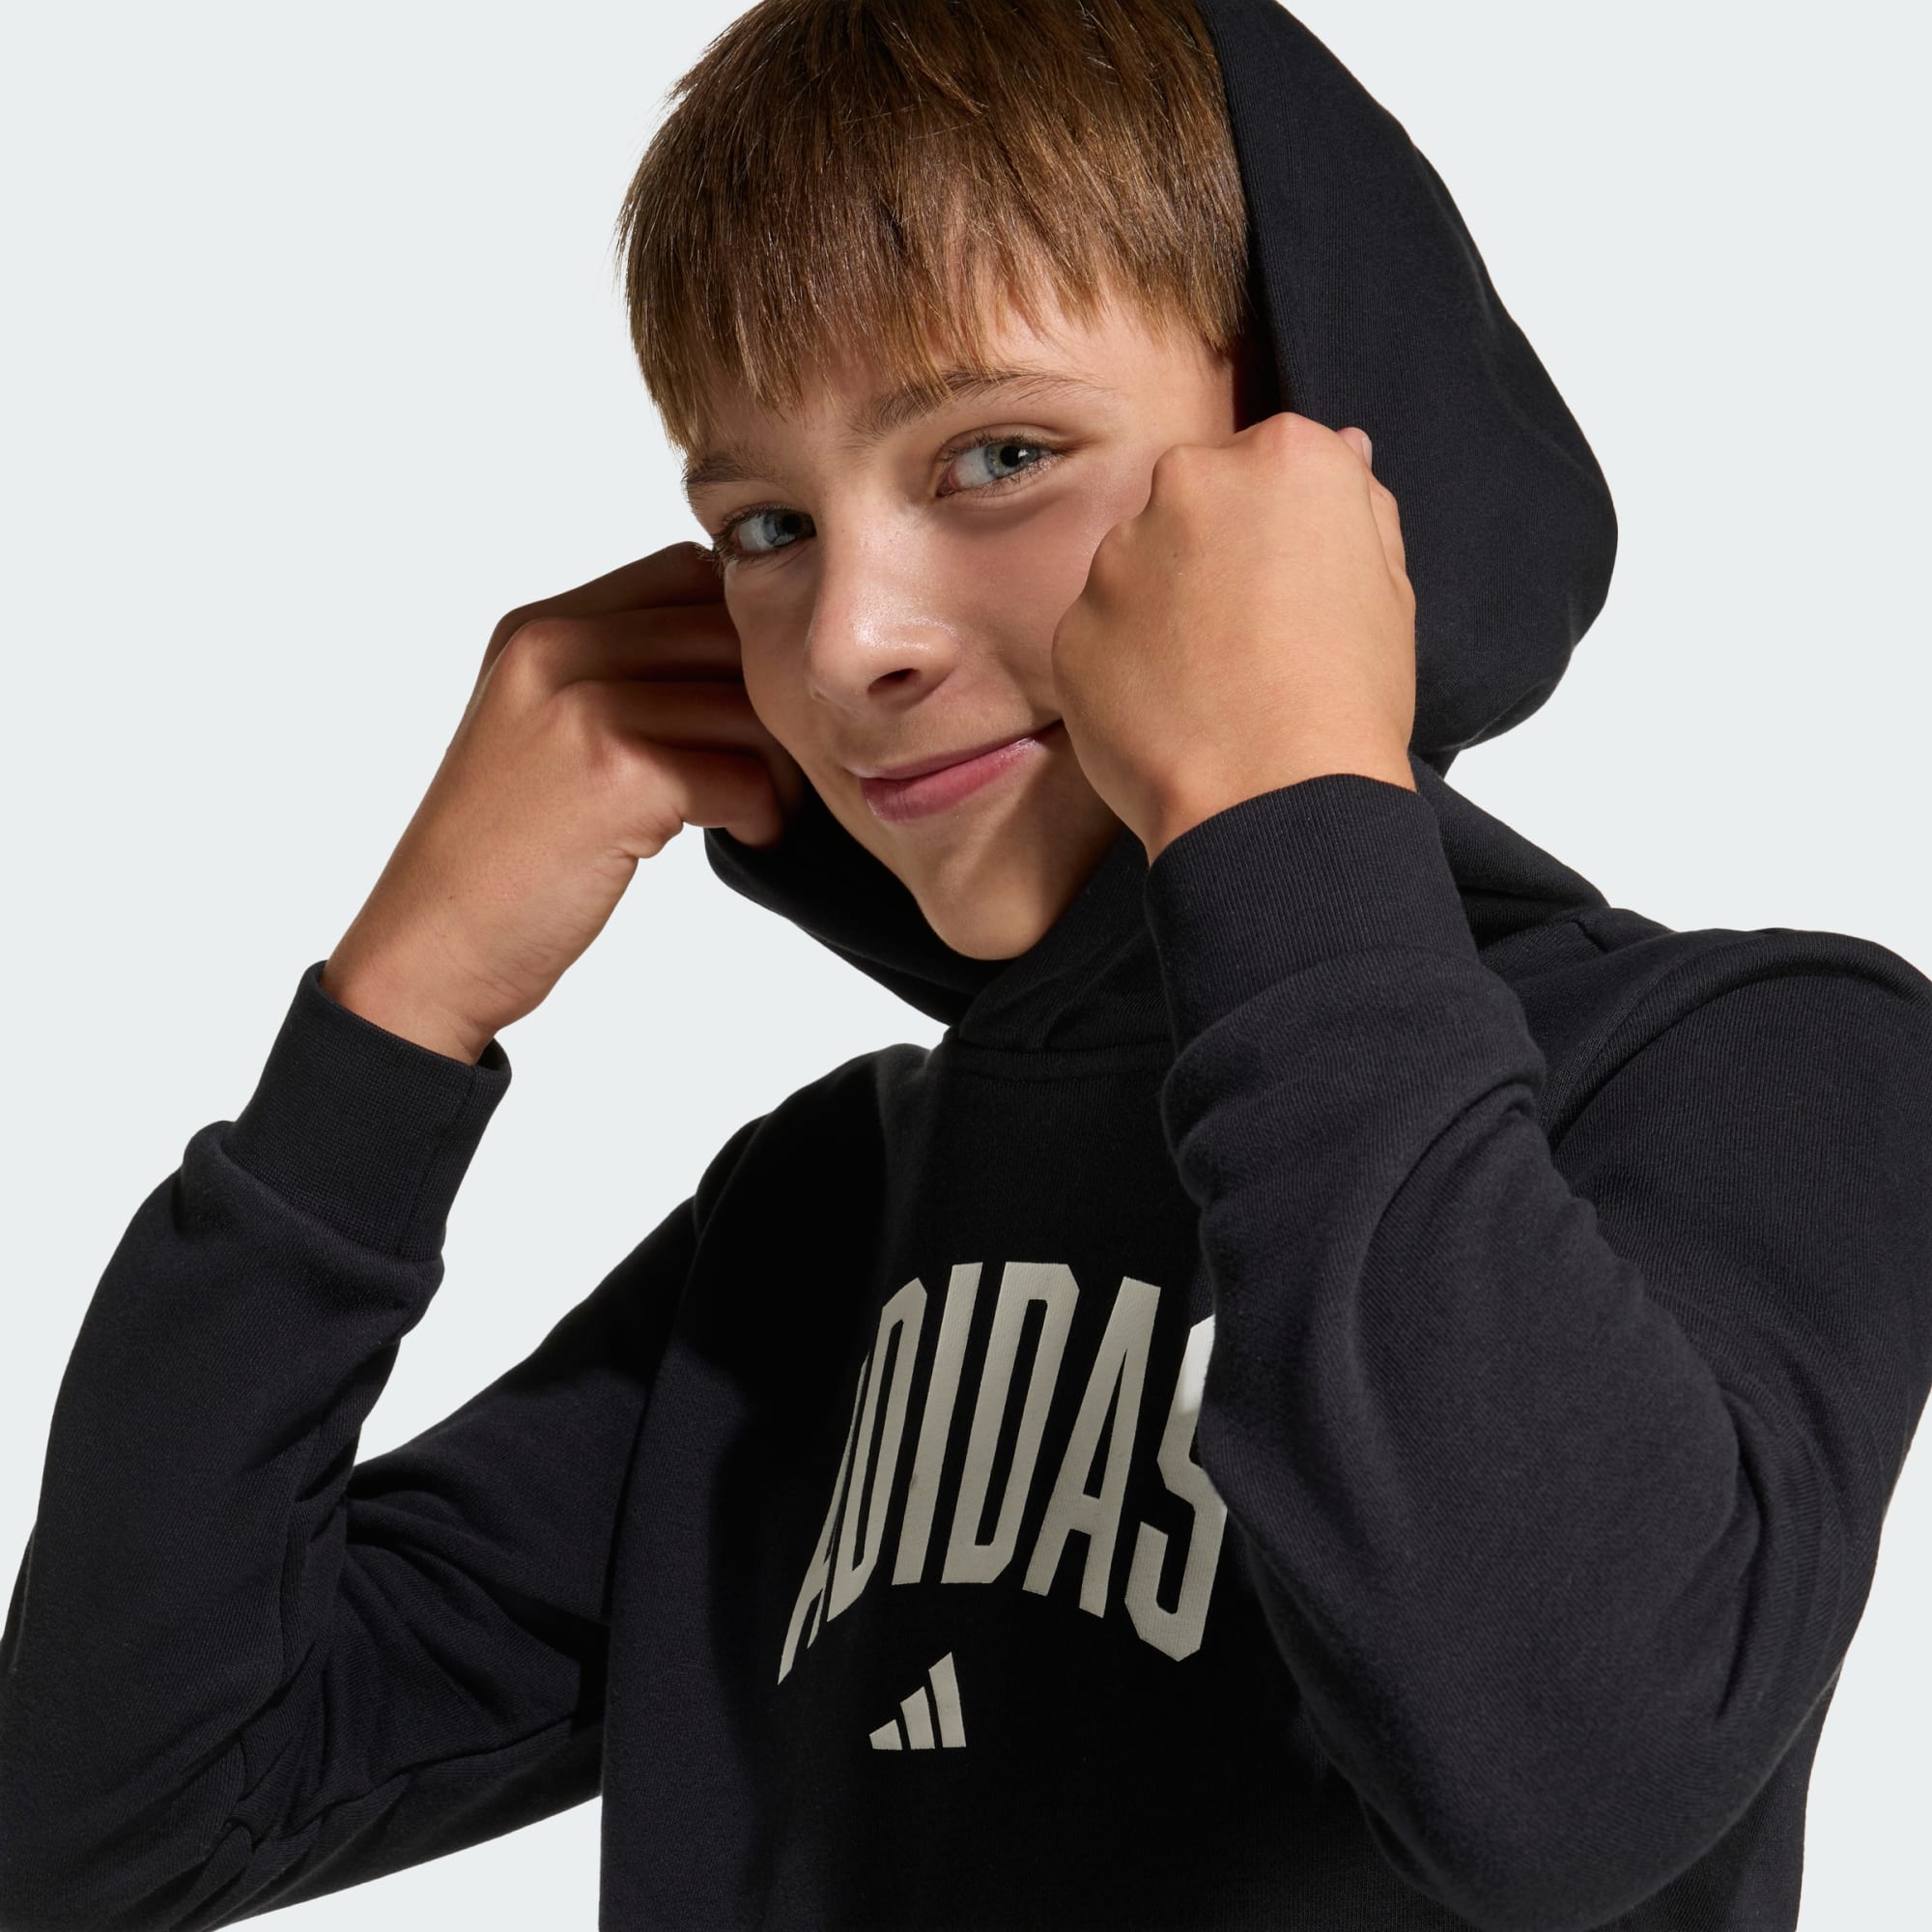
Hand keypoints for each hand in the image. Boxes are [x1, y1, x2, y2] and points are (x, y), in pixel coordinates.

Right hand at [321, 542, 807, 1061]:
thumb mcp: (536, 728)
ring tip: (761, 809)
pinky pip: (744, 776)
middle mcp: (555, 651)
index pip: (686, 572)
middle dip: (770, 703)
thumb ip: (613, 673)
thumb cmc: (503, 852)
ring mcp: (583, 709)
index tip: (746, 703)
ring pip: (746, 707)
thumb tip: (746, 652)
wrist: (435, 943)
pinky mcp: (617, 777)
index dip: (739, 634)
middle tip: (775, 767)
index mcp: (537, 628)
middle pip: (727, 635)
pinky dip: (764, 815)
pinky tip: (746, 838)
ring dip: (777, 766)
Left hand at [1049, 412, 1416, 863]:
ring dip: (1161, 608)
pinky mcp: (1072, 626)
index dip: (1280, 529)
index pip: (1269, 463)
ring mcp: (1117, 557)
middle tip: (1247, 635)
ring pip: (1137, 566)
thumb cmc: (1347, 703)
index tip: (1291, 582)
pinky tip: (1169, 713)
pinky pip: (1099, 635)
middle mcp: (1188, 484)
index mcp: (1283, 458)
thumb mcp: (1391, 590)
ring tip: (1208, 685)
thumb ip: (1357, 507)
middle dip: (1211, 553)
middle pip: (1193, 500)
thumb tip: (1341, 452)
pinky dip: (1125, 667)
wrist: (1273, 805)